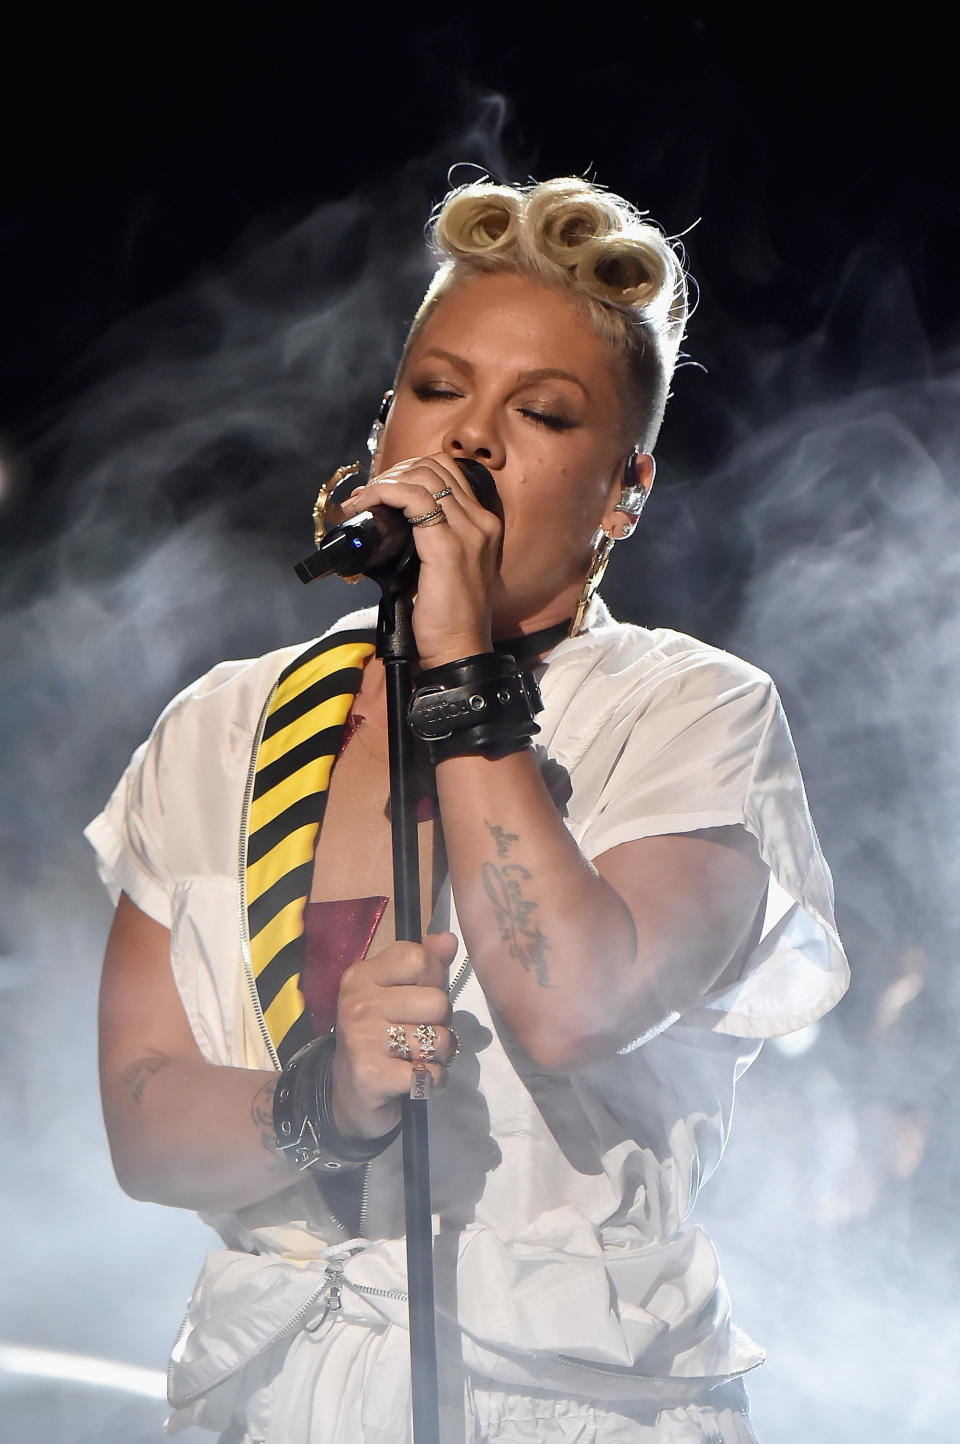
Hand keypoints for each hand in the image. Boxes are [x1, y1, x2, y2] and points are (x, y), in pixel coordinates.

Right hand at [330, 932, 459, 1138]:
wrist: (350, 1094)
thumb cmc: (381, 1034)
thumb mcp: (398, 992)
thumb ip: (426, 962)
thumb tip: (449, 939)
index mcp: (362, 975)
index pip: (419, 958)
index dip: (434, 978)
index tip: (420, 995)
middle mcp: (358, 1003)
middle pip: (437, 1001)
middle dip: (441, 1022)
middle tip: (421, 1033)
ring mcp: (362, 1040)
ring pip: (439, 1039)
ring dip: (440, 1054)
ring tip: (420, 1057)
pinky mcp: (371, 1076)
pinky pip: (430, 1073)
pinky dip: (434, 1080)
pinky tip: (417, 1079)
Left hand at [339, 454, 501, 667]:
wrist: (458, 650)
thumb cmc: (446, 617)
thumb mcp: (444, 569)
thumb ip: (430, 540)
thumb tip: (392, 522)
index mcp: (484, 525)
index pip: (447, 472)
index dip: (409, 472)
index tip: (382, 491)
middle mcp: (482, 522)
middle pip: (435, 466)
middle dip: (394, 473)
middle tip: (367, 495)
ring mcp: (468, 532)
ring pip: (423, 477)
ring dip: (384, 482)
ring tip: (363, 502)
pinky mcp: (448, 546)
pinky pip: (413, 499)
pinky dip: (384, 494)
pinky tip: (367, 507)